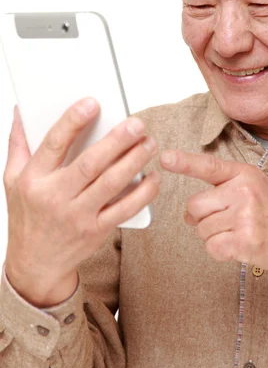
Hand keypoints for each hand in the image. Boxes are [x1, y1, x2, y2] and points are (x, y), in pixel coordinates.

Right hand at [4, 99, 160, 306]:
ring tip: (149, 142)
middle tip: (137, 123)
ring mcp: (78, 216)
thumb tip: (23, 109)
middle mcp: (55, 197)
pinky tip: (153, 177)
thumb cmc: (28, 214)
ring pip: (111, 184)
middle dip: (117, 141)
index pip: (54, 144)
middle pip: (90, 163)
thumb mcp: (13, 178)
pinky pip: (125, 209)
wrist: (35, 264)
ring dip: (134, 161)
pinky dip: (143, 193)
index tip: (93, 103)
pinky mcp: (97, 230)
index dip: (73, 121)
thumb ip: (19, 142)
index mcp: (34, 179)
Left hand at [160, 150, 267, 286]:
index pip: (209, 166)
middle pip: (195, 205)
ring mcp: (244, 217)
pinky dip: (220, 250)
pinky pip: (212, 247)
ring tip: (239, 231)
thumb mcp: (254, 187)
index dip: (184, 162)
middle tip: (227, 220)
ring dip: (214, 235)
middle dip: (202, 217)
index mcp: (244, 174)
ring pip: (201, 229)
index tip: (164, 157)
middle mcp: (243, 192)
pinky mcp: (244, 241)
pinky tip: (239, 245)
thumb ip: (221, 191)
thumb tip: (188, 213)